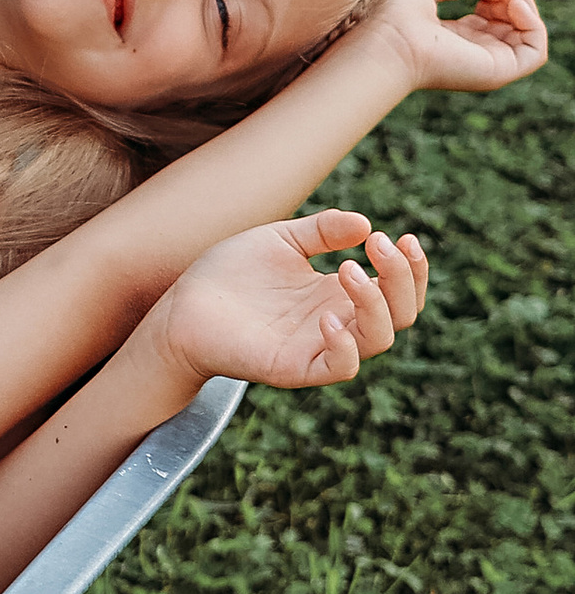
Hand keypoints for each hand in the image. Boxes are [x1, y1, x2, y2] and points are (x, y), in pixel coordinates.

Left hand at [152, 212, 428, 400]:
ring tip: (348, 269)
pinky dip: (346, 346)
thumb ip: (323, 231)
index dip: (412, 268)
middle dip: (402, 278)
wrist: (182, 305)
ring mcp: (318, 346)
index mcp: (339, 293)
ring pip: (379, 339)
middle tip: (381, 244)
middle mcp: (338, 321)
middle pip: (401, 314)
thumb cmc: (231, 273)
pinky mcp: (294, 368)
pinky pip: (339, 368)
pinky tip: (328, 317)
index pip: (398, 290)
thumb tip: (367, 225)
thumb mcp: (283, 240)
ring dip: (376, 303)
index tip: (404, 238)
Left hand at [364, 0, 547, 94]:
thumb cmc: (393, 19)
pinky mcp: (499, 72)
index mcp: (455, 37)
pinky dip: (532, 22)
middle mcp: (473, 53)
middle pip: (511, 19)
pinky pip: (536, 51)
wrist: (387, 44)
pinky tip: (513, 2)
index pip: (491, 12)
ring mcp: (488, 64)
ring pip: (526, 31)